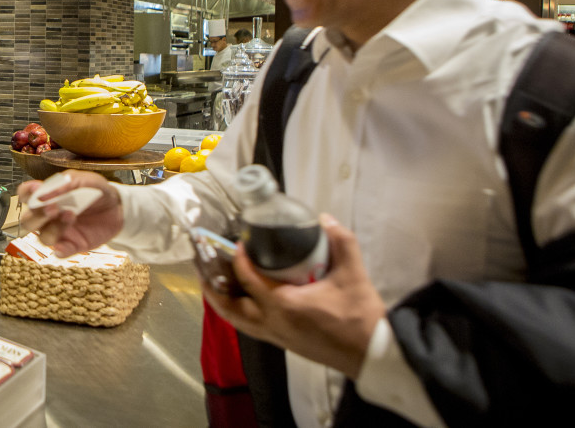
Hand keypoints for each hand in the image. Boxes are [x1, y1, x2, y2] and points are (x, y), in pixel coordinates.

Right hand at [18, 171, 122, 256]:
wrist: (119, 207)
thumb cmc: (97, 191)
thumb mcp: (87, 180)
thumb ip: (66, 184)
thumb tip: (45, 193)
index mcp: (48, 196)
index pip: (26, 195)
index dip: (26, 192)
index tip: (36, 189)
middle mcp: (48, 216)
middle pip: (28, 221)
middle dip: (37, 215)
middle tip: (53, 208)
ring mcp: (59, 232)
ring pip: (42, 237)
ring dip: (53, 228)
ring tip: (71, 215)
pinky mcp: (72, 245)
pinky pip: (60, 252)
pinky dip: (61, 250)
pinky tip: (69, 244)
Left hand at [201, 215, 385, 378]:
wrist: (371, 353)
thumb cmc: (360, 316)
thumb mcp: (352, 273)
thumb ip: (340, 241)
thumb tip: (324, 219)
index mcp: (284, 304)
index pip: (248, 279)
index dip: (238, 259)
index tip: (237, 243)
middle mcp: (273, 323)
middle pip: (230, 307)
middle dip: (212, 287)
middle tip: (203, 267)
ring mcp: (276, 336)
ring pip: (237, 321)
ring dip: (222, 302)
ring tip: (213, 284)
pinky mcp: (283, 343)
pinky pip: (250, 328)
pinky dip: (238, 313)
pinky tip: (241, 301)